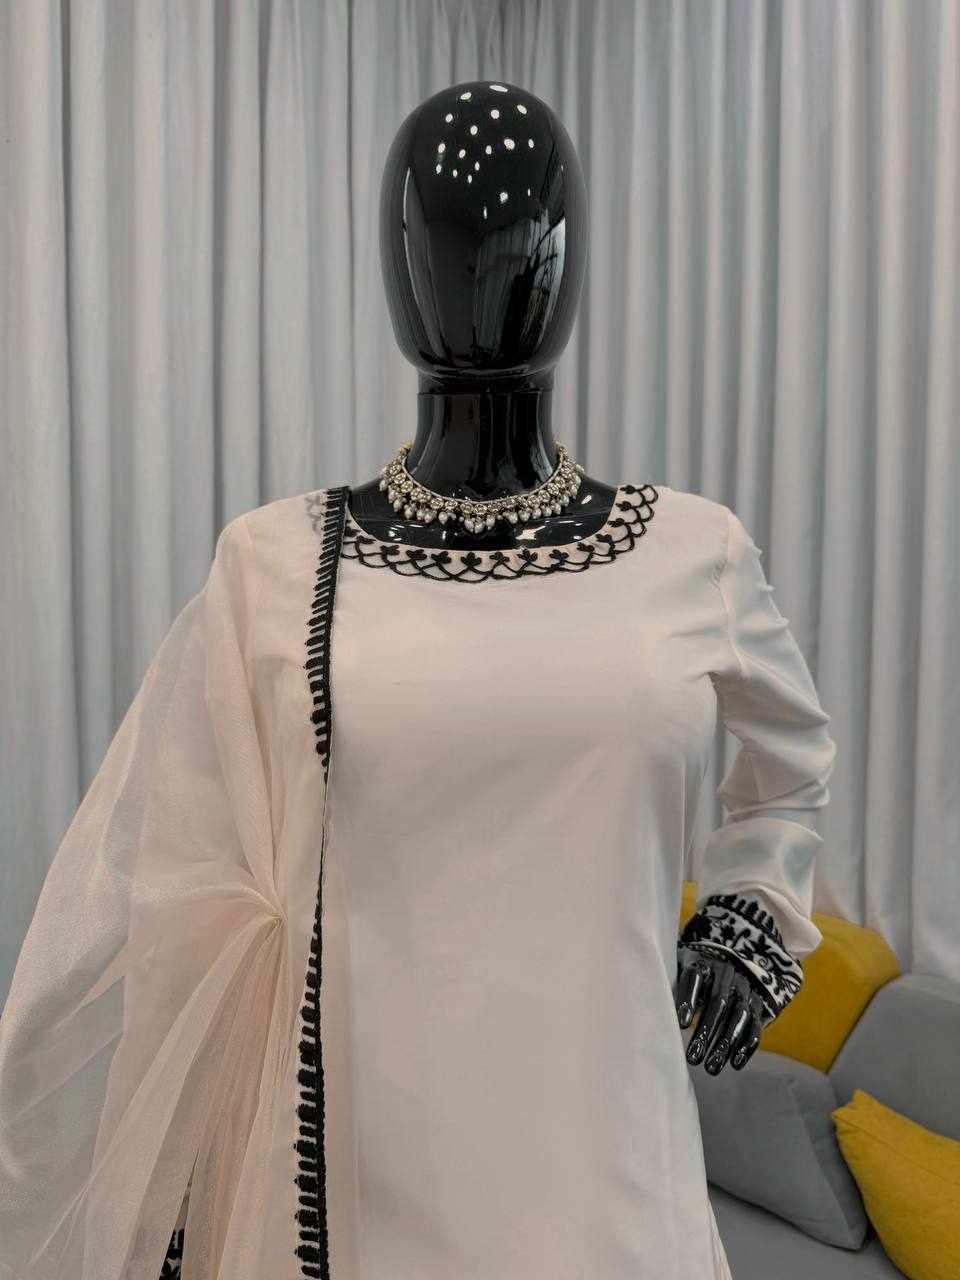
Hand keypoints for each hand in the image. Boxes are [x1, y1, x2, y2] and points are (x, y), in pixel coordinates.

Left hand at [674, 945, 772, 1074]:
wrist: (729, 962)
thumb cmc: (691, 973)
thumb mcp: (678, 969)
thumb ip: (667, 985)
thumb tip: (647, 1012)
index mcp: (703, 962)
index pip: (695, 977)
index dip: (689, 999)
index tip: (681, 1025)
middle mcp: (727, 974)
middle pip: (719, 1002)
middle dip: (706, 1031)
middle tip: (692, 1058)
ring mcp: (745, 989)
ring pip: (739, 1016)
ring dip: (725, 1044)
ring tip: (711, 1068)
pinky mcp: (758, 1005)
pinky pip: (756, 1026)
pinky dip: (747, 1045)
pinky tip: (735, 1064)